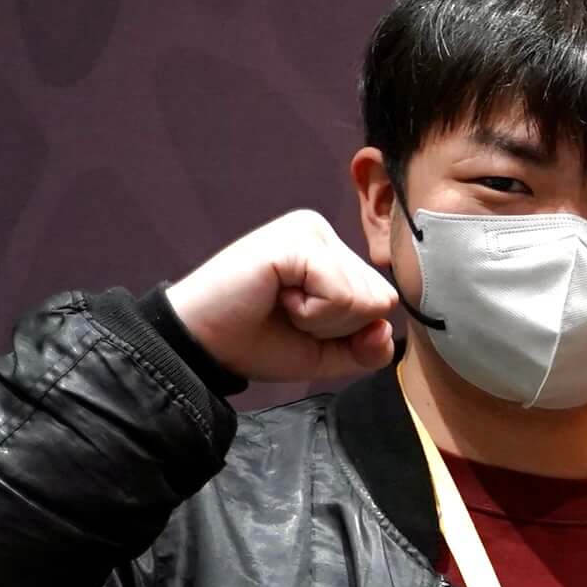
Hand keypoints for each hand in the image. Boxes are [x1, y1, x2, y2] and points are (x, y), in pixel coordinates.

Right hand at [164, 210, 398, 383]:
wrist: (202, 343)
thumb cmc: (257, 341)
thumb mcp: (326, 355)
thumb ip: (366, 349)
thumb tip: (384, 331)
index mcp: (333, 253)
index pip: (383, 302)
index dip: (346, 331)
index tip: (299, 322)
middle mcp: (324, 233)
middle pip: (380, 300)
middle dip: (336, 326)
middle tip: (286, 314)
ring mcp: (311, 231)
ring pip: (365, 299)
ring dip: (321, 319)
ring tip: (279, 303)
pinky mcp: (296, 239)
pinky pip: (341, 294)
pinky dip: (312, 313)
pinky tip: (275, 296)